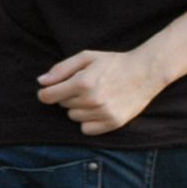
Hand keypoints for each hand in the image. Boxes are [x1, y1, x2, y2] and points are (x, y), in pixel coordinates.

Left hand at [37, 48, 162, 134]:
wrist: (145, 72)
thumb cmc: (113, 63)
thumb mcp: (86, 57)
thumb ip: (61, 69)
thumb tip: (41, 82)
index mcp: (83, 82)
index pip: (49, 96)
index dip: (45, 93)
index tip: (49, 91)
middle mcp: (92, 100)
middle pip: (62, 105)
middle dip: (68, 96)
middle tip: (84, 87)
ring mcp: (103, 113)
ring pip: (73, 117)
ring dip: (78, 108)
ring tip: (94, 96)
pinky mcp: (112, 123)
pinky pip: (86, 129)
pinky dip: (88, 121)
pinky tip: (98, 109)